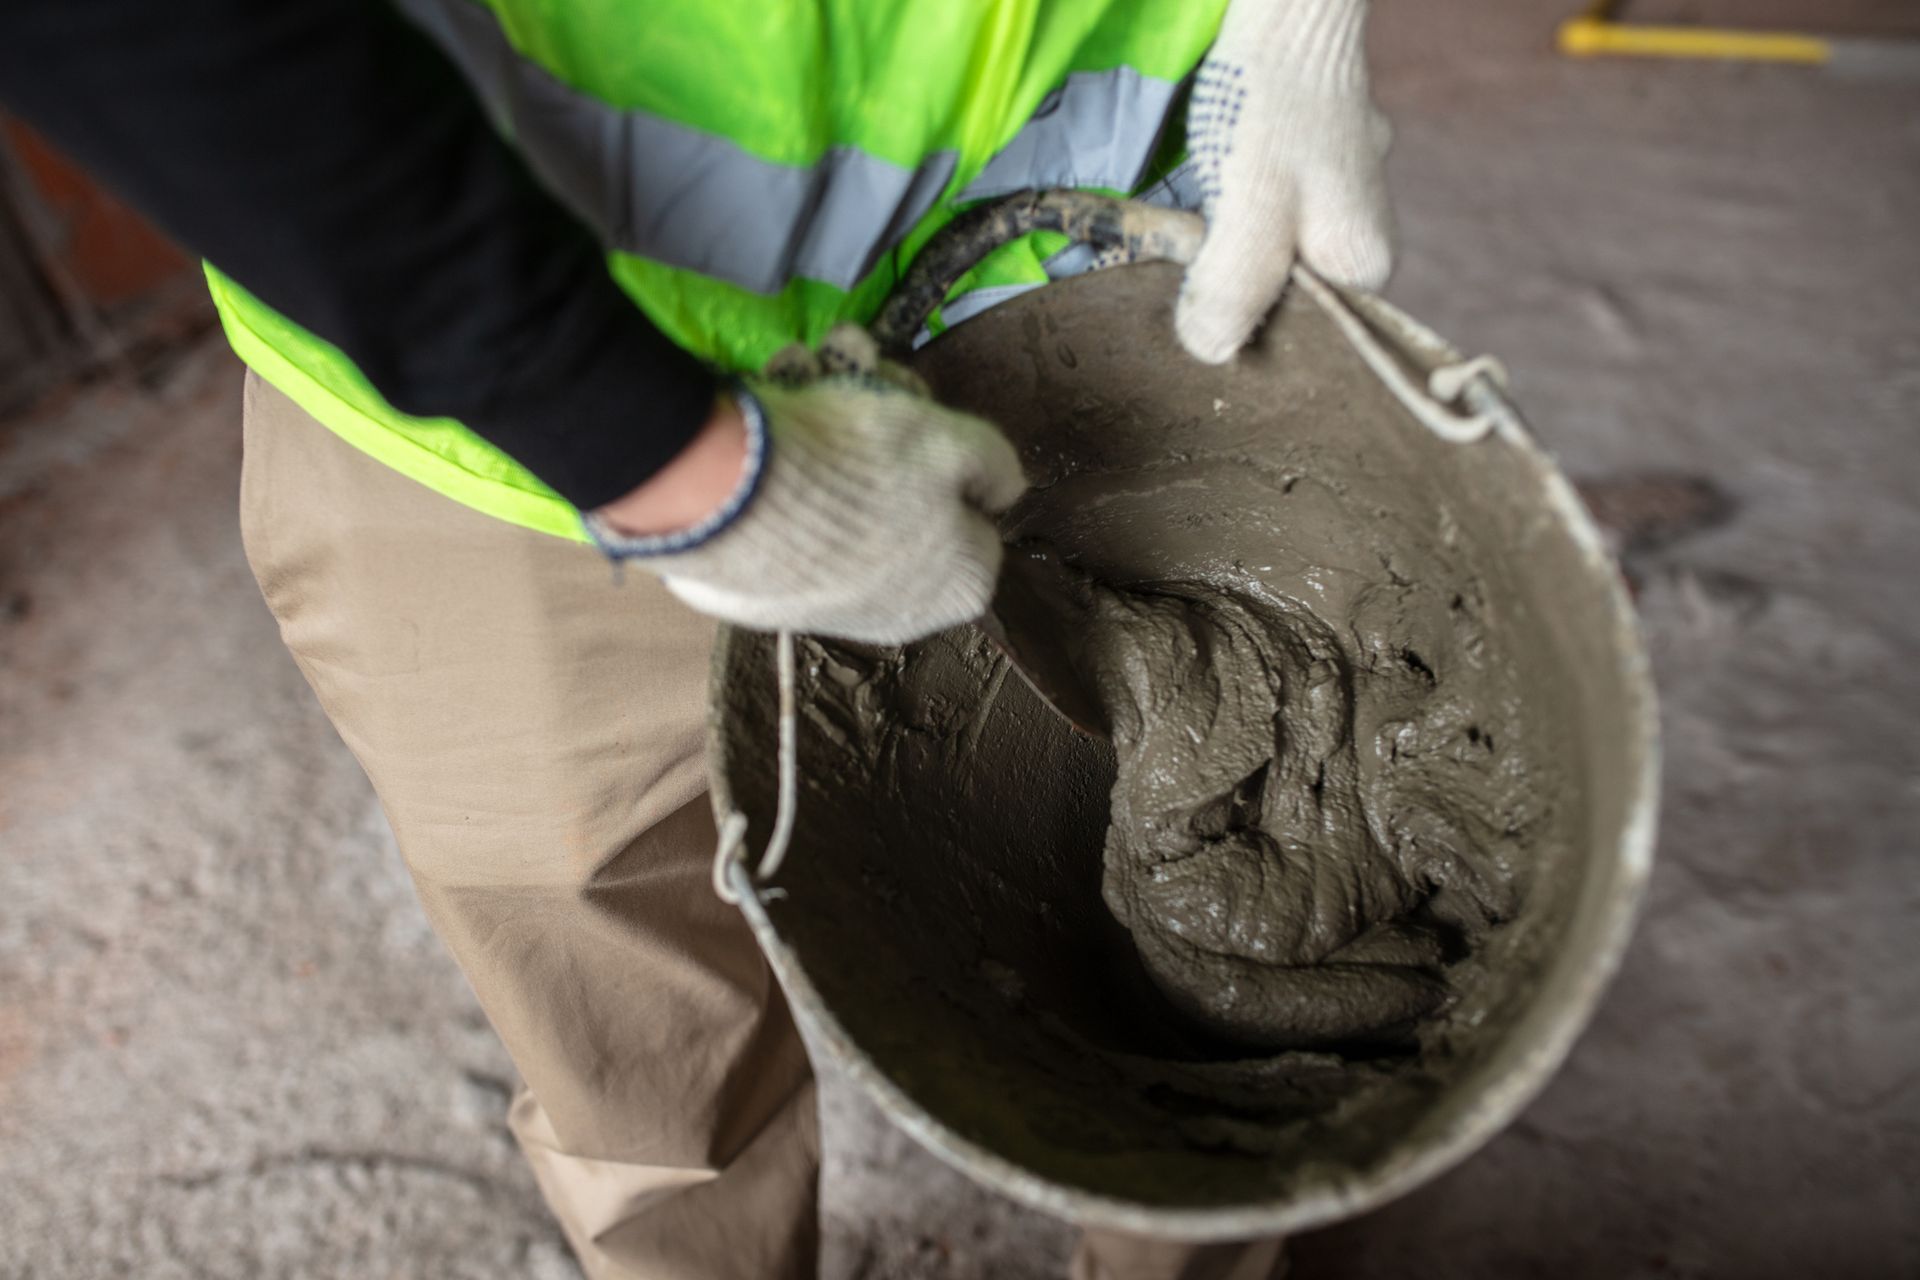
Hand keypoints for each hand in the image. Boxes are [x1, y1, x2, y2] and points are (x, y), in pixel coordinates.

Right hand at [591, 327, 1026, 645]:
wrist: (728, 496)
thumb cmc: (863, 467)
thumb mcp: (951, 441)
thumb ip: (995, 462)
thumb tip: (1007, 488)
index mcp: (961, 588)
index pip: (978, 517)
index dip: (952, 458)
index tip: (918, 418)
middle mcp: (903, 613)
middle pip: (910, 504)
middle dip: (886, 433)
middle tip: (860, 378)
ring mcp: (832, 607)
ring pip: (848, 499)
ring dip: (832, 425)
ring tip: (806, 369)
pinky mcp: (769, 592)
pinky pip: (793, 515)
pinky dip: (786, 462)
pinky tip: (773, 404)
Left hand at [1176, 0, 1394, 363]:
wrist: (1288, 4)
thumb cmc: (1274, 110)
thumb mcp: (1251, 215)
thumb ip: (1233, 291)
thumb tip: (1211, 352)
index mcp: (1366, 264)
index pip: (1301, 334)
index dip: (1246, 327)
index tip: (1198, 304)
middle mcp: (1363, 234)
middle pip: (1283, 289)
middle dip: (1232, 278)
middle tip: (1186, 257)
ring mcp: (1339, 189)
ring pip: (1269, 243)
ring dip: (1225, 237)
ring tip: (1193, 218)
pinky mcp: (1311, 153)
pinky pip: (1267, 199)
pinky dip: (1232, 198)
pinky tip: (1205, 182)